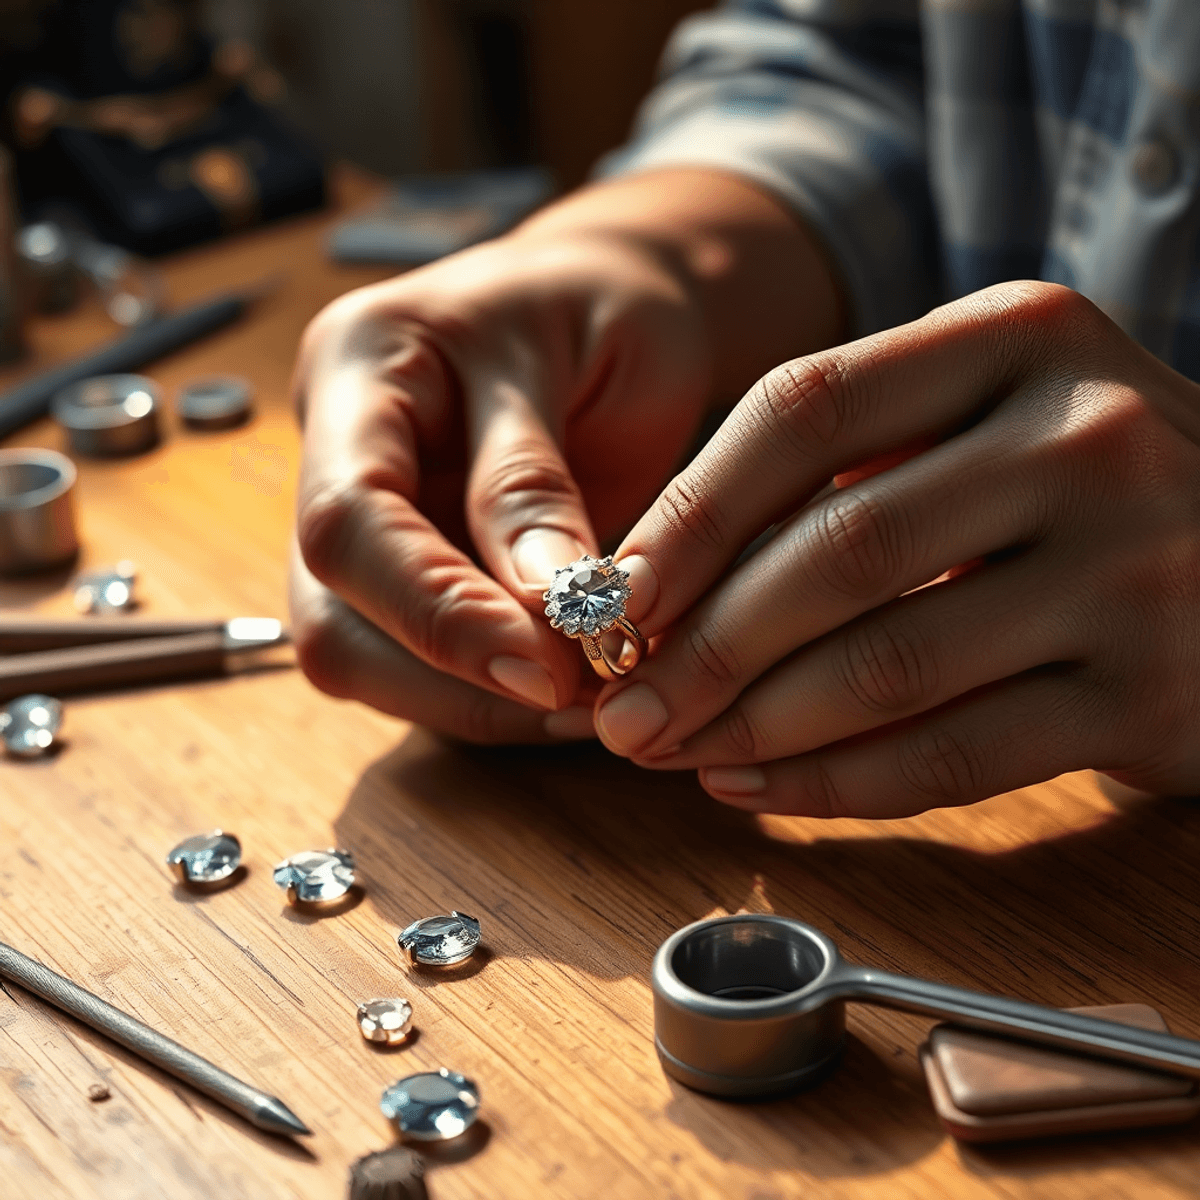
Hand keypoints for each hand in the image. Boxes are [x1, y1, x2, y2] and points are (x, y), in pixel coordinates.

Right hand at [289, 170, 841, 741]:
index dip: (436, 611)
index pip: (349, 520)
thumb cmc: (610, 310)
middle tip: (578, 701)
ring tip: (582, 705)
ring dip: (471, 705)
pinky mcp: (402, 571)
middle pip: (330, 616)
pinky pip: (417, 666)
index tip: (545, 670)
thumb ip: (539, 486)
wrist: (614, 301)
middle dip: (451, 680)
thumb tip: (538, 618)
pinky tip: (562, 697)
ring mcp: (363, 521)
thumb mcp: (597, 359)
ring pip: (363, 661)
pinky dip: (488, 698)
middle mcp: (335, 453)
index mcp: (359, 367)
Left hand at [594, 282, 1199, 814]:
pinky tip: (759, 786)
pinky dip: (835, 783)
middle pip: (838, 547)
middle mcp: (1087, 437)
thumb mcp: (985, 422)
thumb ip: (848, 472)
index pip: (803, 410)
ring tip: (673, 751)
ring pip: (887, 663)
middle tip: (623, 707)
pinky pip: (953, 756)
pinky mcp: (1153, 695)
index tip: (614, 592)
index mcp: (1018, 339)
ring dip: (754, 723)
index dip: (689, 511)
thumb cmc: (1083, 489)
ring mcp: (1134, 568)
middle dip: (704, 644)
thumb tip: (662, 585)